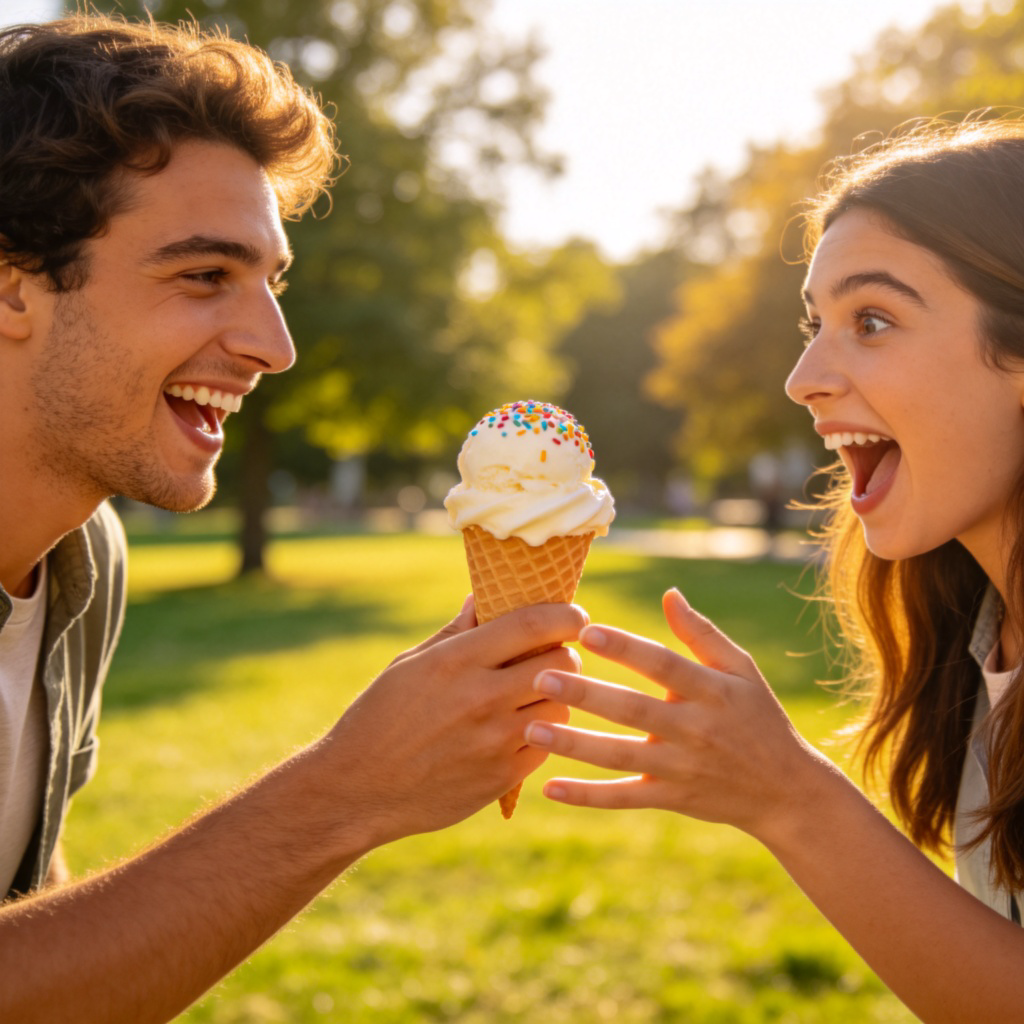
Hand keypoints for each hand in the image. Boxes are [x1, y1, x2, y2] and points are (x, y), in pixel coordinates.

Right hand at [325, 596, 587, 846]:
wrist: (358, 790)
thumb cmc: (379, 718)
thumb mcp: (409, 665)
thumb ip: (455, 632)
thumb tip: (483, 597)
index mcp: (457, 660)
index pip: (533, 624)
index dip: (565, 615)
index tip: (574, 616)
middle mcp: (481, 696)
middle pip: (560, 662)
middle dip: (564, 654)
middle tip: (552, 657)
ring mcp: (495, 739)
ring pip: (561, 705)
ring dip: (555, 696)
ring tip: (534, 694)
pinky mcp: (503, 776)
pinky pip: (548, 744)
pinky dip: (542, 732)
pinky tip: (520, 728)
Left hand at [523, 588, 824, 841]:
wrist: (787, 792)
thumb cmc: (759, 718)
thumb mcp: (742, 671)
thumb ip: (702, 634)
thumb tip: (668, 593)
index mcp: (712, 691)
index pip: (663, 665)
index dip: (626, 647)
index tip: (586, 629)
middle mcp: (695, 730)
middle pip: (633, 710)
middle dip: (586, 693)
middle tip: (541, 675)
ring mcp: (681, 768)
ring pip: (619, 756)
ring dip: (574, 744)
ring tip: (532, 727)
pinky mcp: (671, 798)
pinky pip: (623, 798)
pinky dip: (586, 796)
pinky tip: (548, 788)